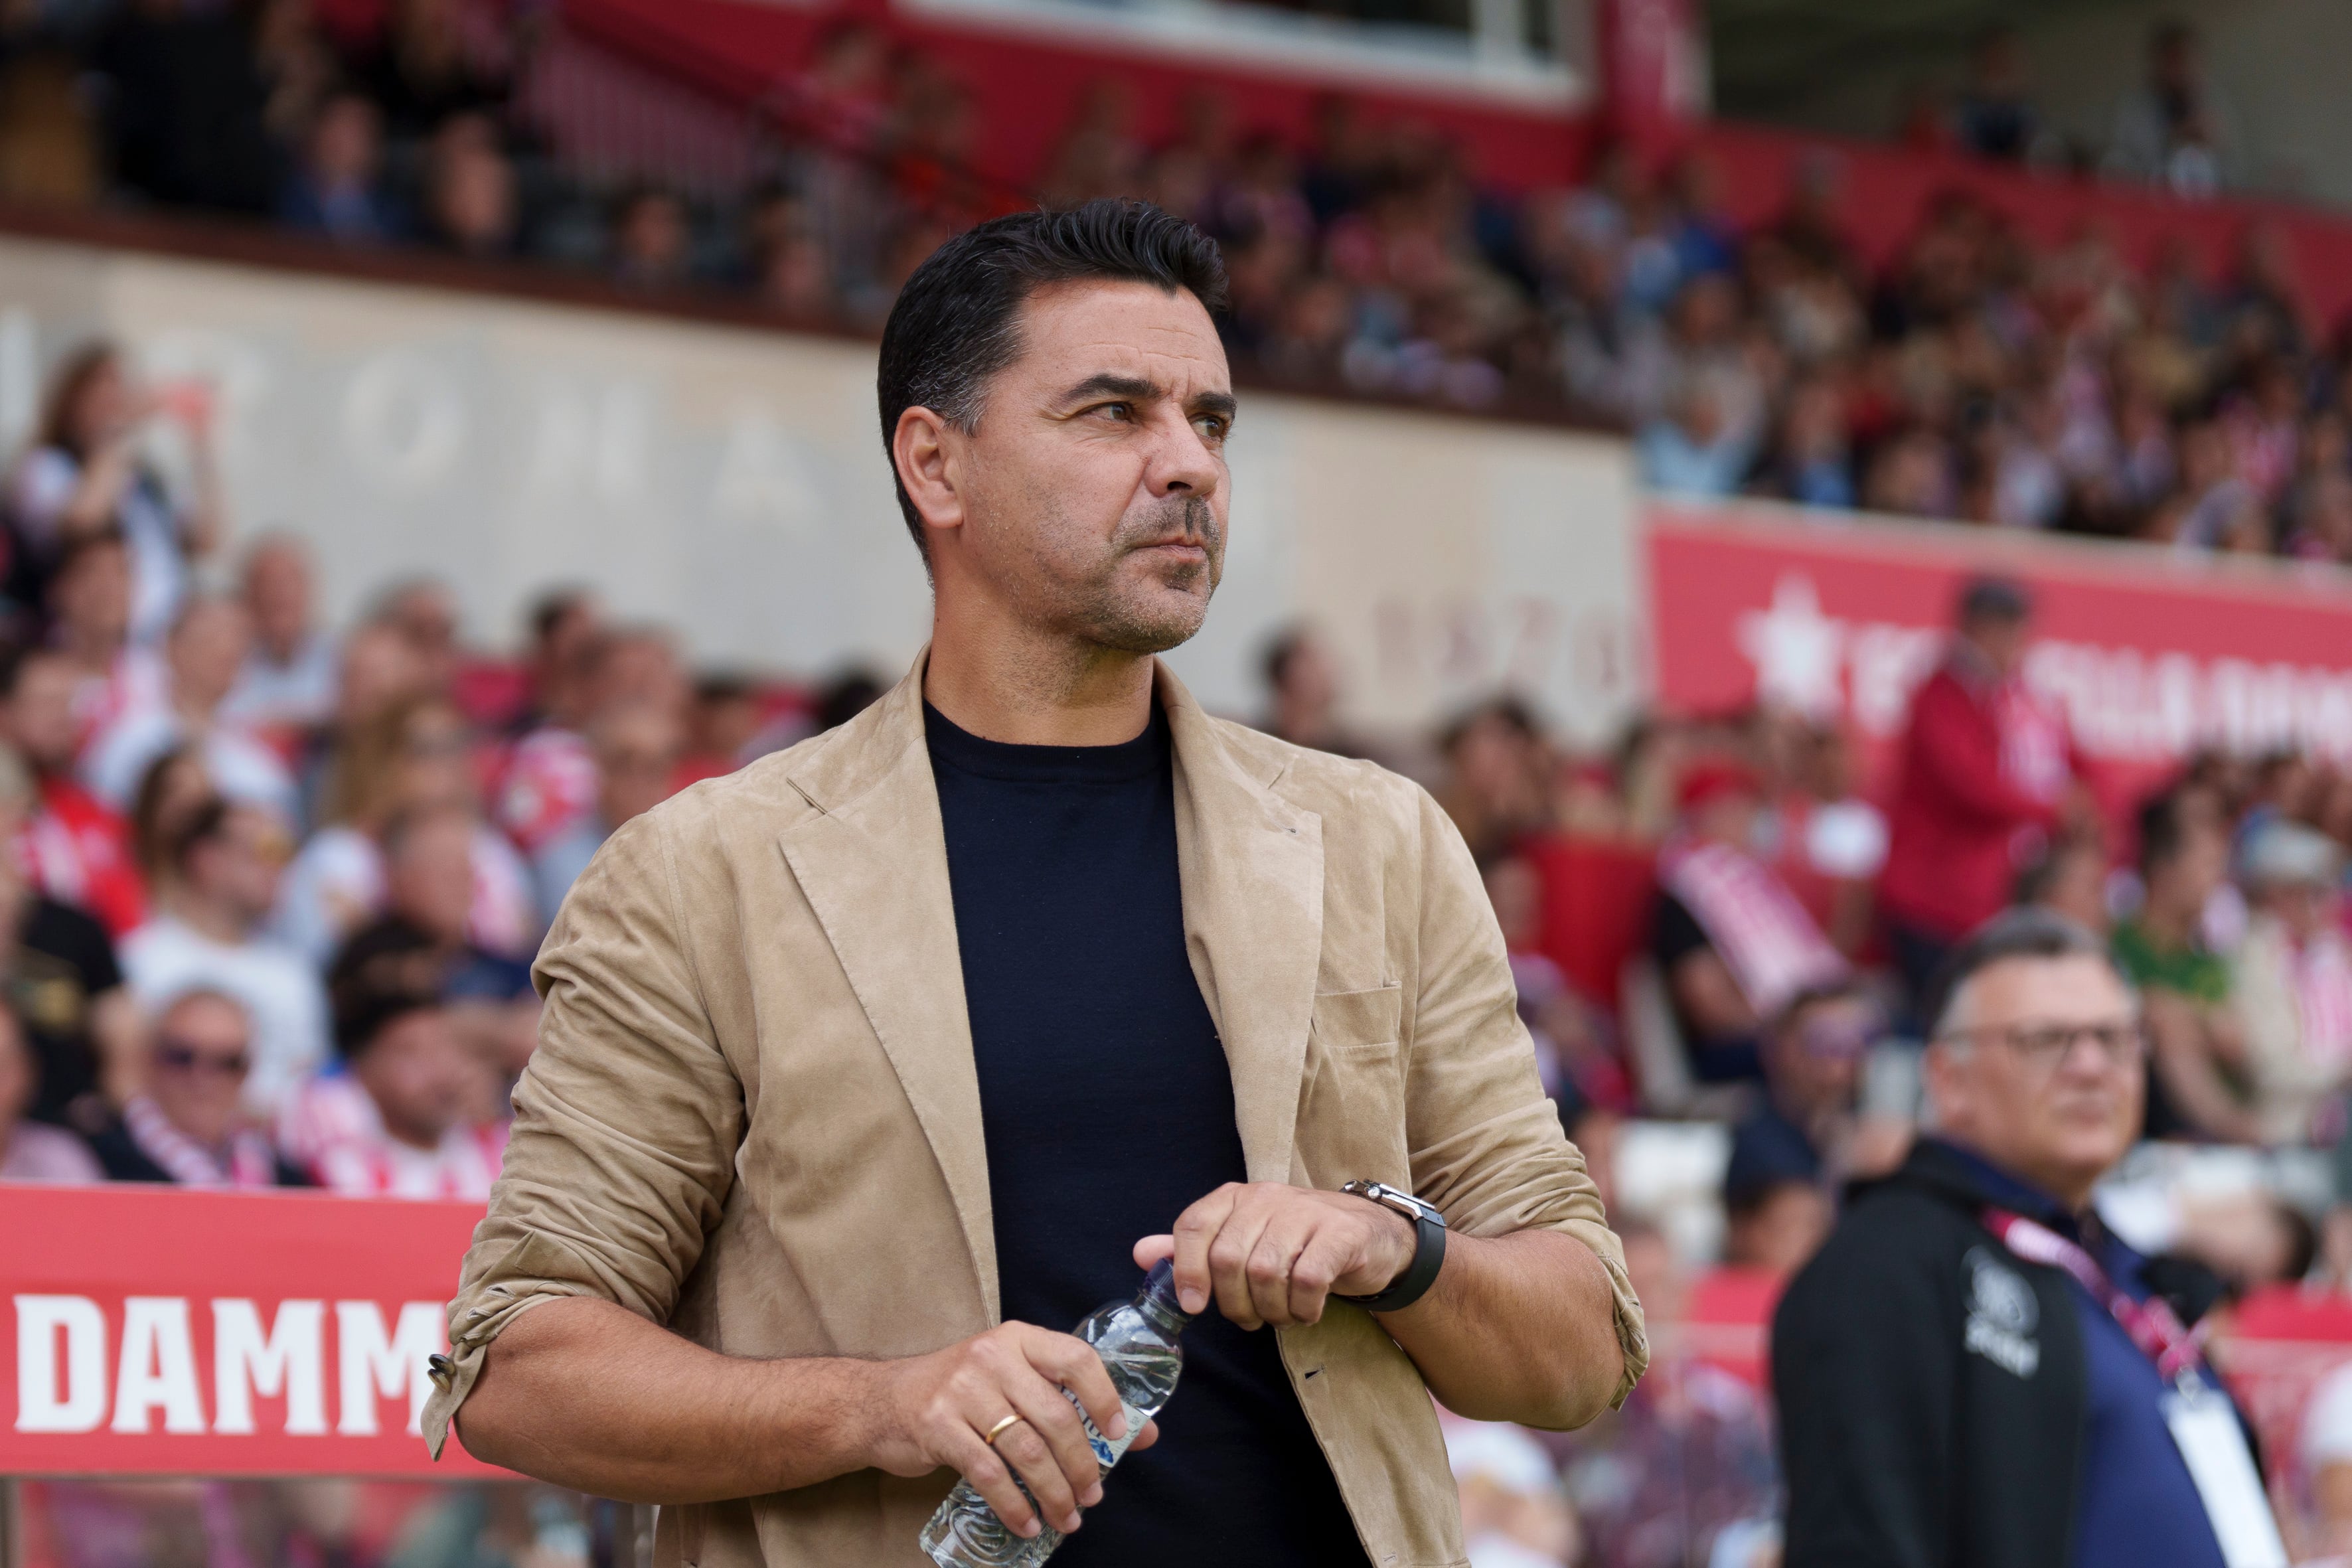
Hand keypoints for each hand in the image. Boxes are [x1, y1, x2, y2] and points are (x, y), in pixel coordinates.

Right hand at [864, 1322, 1158, 1538]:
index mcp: (1019, 1339)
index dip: (1104, 1397)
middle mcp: (992, 1357)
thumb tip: (1144, 1435)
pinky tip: (1028, 1522)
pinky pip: (988, 1473)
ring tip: (1067, 1517)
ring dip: (1053, 1491)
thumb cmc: (963, 1391)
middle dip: (1081, 1464)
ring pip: (1024, 1449)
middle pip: (1054, 1416)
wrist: (884, 1401)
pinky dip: (1013, 1504)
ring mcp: (962, 1390)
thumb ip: (1070, 1399)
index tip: (1119, 1435)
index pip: (1075, 1358)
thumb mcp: (1013, 1378)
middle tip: (1092, 1495)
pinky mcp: (938, 1425)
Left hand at [1134, 1182, 1418, 1329]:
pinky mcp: (1339, 1234)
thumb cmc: (1293, 1242)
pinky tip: (1307, 1311)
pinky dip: (1303, 1307)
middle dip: (1235, 1303)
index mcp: (1235, 1198)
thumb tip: (1142, 1254)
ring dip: (1271, 1309)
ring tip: (1282, 1315)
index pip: (1194, 1225)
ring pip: (1266, 1272)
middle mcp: (1266, 1198)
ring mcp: (1305, 1212)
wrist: (1364, 1234)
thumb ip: (1192, 1249)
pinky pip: (1307, 1279)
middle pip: (1228, 1258)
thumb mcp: (1241, 1240)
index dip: (1186, 1269)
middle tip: (1250, 1319)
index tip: (1193, 1306)